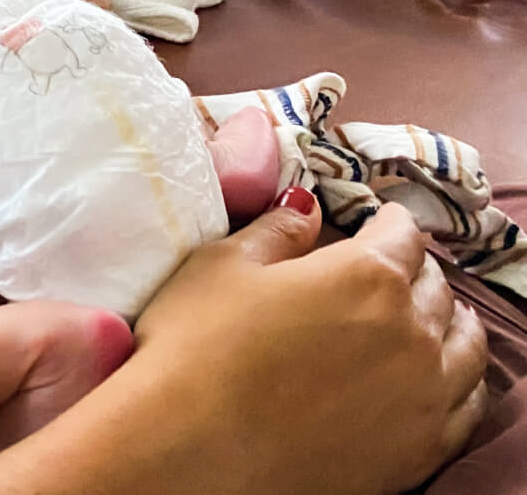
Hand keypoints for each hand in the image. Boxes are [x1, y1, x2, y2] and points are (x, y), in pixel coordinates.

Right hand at [130, 197, 487, 492]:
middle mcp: (411, 331)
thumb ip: (276, 231)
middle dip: (413, 271)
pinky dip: (462, 382)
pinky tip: (445, 378)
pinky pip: (467, 407)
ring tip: (437, 317)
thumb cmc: (194, 350)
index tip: (377, 221)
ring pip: (465, 345)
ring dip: (450, 322)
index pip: (400, 234)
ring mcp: (424, 394)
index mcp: (366, 275)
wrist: (189, 450)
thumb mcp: (221, 267)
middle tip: (392, 270)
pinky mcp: (421, 448)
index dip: (386, 221)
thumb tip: (306, 206)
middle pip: (434, 287)